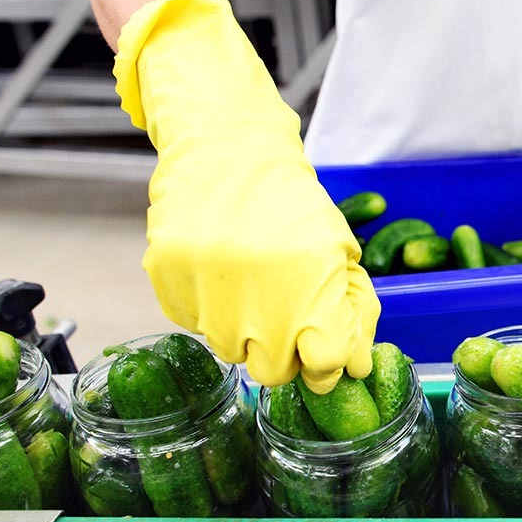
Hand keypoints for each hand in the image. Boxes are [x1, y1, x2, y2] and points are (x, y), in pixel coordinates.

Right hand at [114, 0, 378, 391]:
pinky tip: (221, 273)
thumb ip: (352, 309)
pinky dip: (209, 310)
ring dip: (245, 332)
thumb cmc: (291, 202)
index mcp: (311, 282)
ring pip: (229, 351)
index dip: (327, 363)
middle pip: (273, 372)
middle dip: (285, 355)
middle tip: (286, 323)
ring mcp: (207, 292)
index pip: (324, 365)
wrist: (225, 149)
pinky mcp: (168, 283)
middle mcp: (258, 295)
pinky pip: (193, 324)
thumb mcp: (339, 247)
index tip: (324, 350)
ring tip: (251, 287)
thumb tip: (353, 367)